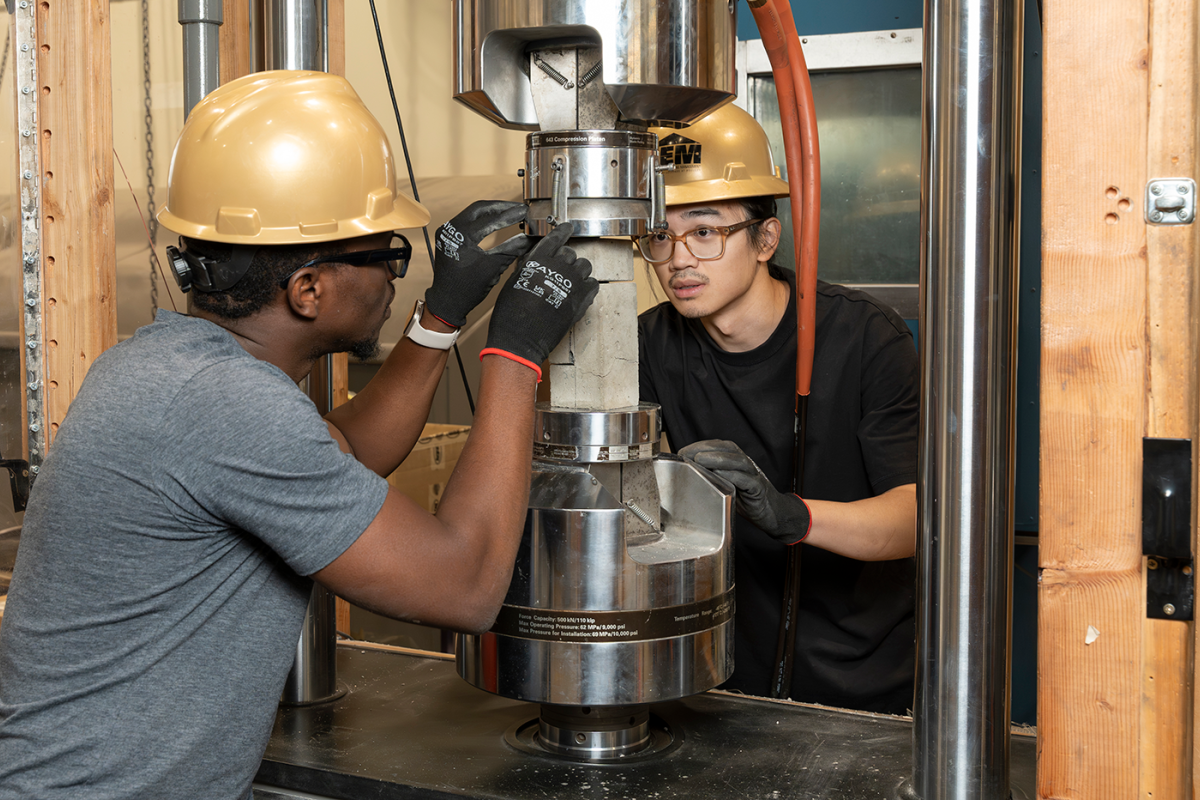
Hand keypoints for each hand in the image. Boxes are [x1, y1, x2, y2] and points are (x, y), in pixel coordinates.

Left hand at [425, 200, 531, 326]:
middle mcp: (451, 229)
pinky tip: (494, 221)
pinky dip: (482, 219)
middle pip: (480, 208)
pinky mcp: (447, 236)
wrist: (447, 301)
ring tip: (509, 212)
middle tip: (519, 208)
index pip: (491, 219)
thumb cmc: (467, 288)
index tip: (525, 212)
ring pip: (473, 213)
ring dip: (491, 211)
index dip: (511, 215)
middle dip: (501, 207)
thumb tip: (529, 238)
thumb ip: (512, 249)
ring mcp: (447, 231)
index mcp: (461, 236)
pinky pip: (466, 221)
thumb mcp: (494, 267)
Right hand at [483, 222, 597, 376]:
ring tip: (570, 281)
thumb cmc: (511, 313)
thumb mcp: (514, 281)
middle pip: (570, 253)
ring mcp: (573, 283)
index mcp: (539, 259)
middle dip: (565, 259)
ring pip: (584, 266)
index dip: (563, 231)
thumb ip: (527, 265)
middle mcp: (558, 267)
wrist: (521, 337)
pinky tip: (579, 292)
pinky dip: (587, 286)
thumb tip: (533, 257)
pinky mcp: (582, 300)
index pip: (556, 238)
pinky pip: (592, 285)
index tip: (568, 228)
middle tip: (560, 270)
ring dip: (578, 271)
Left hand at [677, 439, 811, 544]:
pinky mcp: (759, 490)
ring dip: (719, 459)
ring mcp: (754, 476)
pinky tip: (721, 475)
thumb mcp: (726, 486)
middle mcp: (746, 465)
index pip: (718, 446)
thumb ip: (712, 477)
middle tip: (688, 454)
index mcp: (736, 461)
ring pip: (739, 461)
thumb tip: (686, 473)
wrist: (773, 513)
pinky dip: (735, 476)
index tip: (682, 451)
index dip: (700, 445)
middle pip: (728, 448)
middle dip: (706, 449)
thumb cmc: (746, 499)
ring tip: (701, 459)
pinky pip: (748, 481)